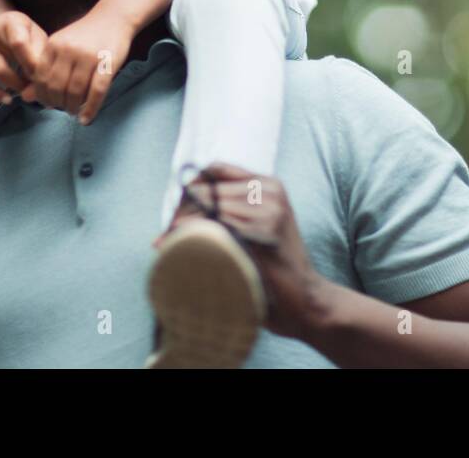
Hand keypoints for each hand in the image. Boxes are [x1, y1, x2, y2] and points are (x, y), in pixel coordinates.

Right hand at [0, 11, 46, 103]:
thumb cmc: (23, 33)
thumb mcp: (35, 34)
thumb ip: (41, 53)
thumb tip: (45, 80)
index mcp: (10, 22)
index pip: (18, 44)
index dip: (31, 63)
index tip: (42, 74)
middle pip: (5, 63)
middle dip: (22, 80)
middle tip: (36, 88)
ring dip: (13, 87)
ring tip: (27, 91)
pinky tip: (8, 99)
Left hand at [28, 4, 134, 123]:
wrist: (114, 17)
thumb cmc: (85, 35)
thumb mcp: (61, 47)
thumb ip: (44, 70)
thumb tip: (26, 98)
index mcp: (54, 45)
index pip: (40, 77)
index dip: (42, 95)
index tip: (47, 103)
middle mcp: (69, 50)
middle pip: (57, 87)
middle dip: (57, 103)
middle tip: (62, 109)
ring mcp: (89, 57)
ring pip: (76, 91)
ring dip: (73, 107)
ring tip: (73, 112)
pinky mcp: (108, 63)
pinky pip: (97, 91)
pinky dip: (91, 109)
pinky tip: (86, 119)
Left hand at [159, 163, 334, 341]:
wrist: (305, 298)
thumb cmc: (273, 266)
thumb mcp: (257, 226)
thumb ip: (231, 208)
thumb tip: (182, 203)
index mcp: (268, 183)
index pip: (215, 170)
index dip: (190, 189)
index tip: (175, 214)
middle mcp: (270, 190)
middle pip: (209, 189)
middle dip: (181, 211)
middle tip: (163, 236)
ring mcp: (269, 210)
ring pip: (209, 206)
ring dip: (182, 224)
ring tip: (165, 243)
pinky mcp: (264, 232)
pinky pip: (217, 225)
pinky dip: (193, 234)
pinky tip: (178, 245)